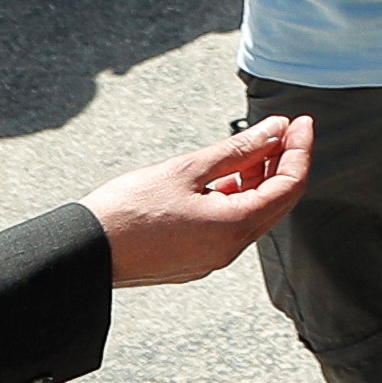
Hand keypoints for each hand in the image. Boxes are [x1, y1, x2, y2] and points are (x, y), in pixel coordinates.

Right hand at [83, 113, 311, 284]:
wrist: (82, 253)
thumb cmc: (128, 209)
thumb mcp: (187, 170)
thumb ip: (238, 149)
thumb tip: (277, 129)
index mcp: (234, 227)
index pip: (290, 185)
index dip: (299, 150)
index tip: (300, 121)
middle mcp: (230, 249)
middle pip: (277, 201)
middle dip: (284, 162)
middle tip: (283, 129)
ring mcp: (212, 259)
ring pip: (254, 214)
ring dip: (260, 180)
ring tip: (251, 148)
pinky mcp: (194, 261)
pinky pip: (231, 227)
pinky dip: (238, 199)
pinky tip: (225, 177)